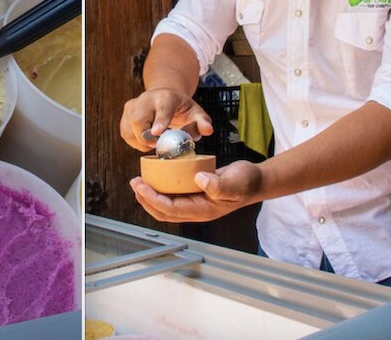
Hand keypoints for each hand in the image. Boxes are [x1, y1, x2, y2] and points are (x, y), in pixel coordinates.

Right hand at [119, 88, 213, 152]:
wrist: (163, 95)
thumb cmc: (181, 107)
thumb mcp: (195, 112)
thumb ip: (202, 122)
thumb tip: (207, 131)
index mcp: (166, 97)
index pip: (162, 109)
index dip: (159, 121)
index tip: (157, 132)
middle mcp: (147, 99)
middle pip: (138, 119)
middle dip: (145, 137)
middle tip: (157, 145)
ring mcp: (133, 104)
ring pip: (129, 128)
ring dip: (140, 142)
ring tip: (153, 142)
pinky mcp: (126, 112)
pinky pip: (125, 132)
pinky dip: (134, 141)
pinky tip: (145, 140)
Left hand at [130, 160, 259, 222]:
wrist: (255, 181)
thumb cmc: (246, 181)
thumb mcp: (236, 181)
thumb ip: (219, 184)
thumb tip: (198, 179)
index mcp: (203, 211)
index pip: (171, 209)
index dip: (152, 199)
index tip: (140, 185)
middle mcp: (196, 211)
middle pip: (163, 212)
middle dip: (145, 200)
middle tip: (135, 183)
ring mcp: (195, 205)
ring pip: (165, 207)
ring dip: (150, 197)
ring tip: (139, 182)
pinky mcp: (194, 197)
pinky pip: (172, 198)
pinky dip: (160, 191)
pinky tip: (156, 179)